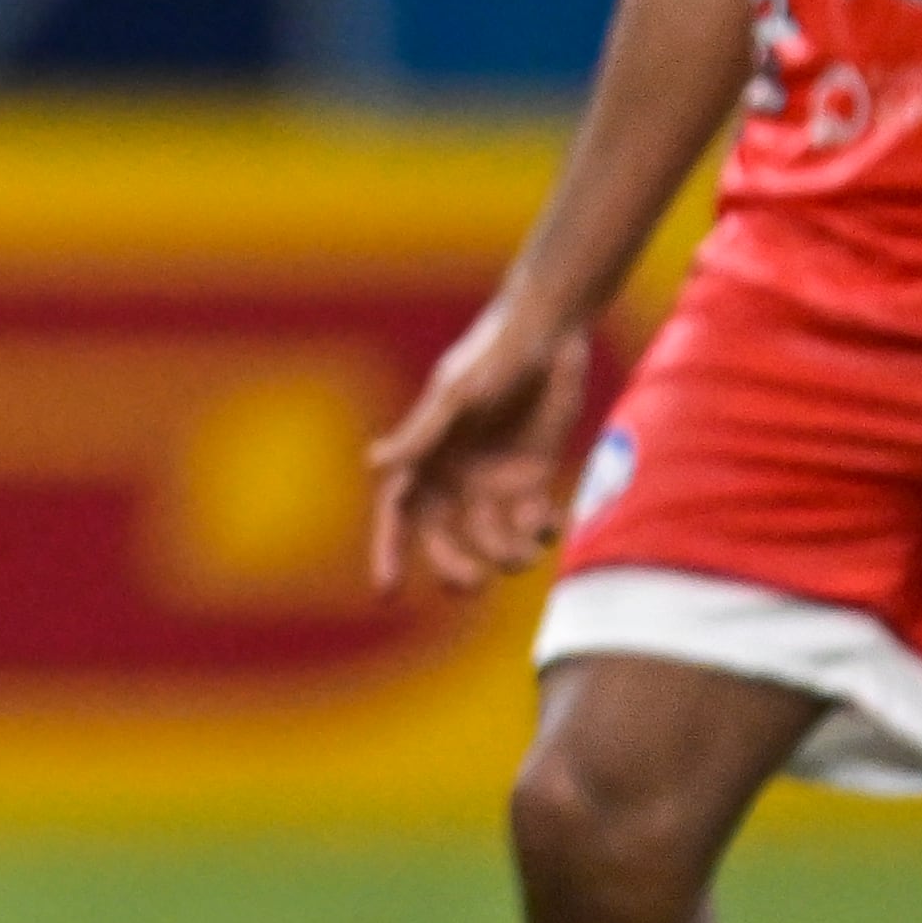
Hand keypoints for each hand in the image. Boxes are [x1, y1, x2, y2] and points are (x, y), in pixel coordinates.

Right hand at [365, 303, 597, 598]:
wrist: (549, 332)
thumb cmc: (493, 355)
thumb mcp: (456, 395)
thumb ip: (421, 433)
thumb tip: (372, 464)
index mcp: (425, 456)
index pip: (398, 512)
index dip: (389, 550)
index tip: (388, 590)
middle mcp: (455, 476)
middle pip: (443, 539)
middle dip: (453, 566)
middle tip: (471, 583)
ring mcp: (494, 481)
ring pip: (492, 540)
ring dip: (504, 555)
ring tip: (523, 554)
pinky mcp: (533, 478)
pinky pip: (533, 523)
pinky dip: (539, 531)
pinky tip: (547, 521)